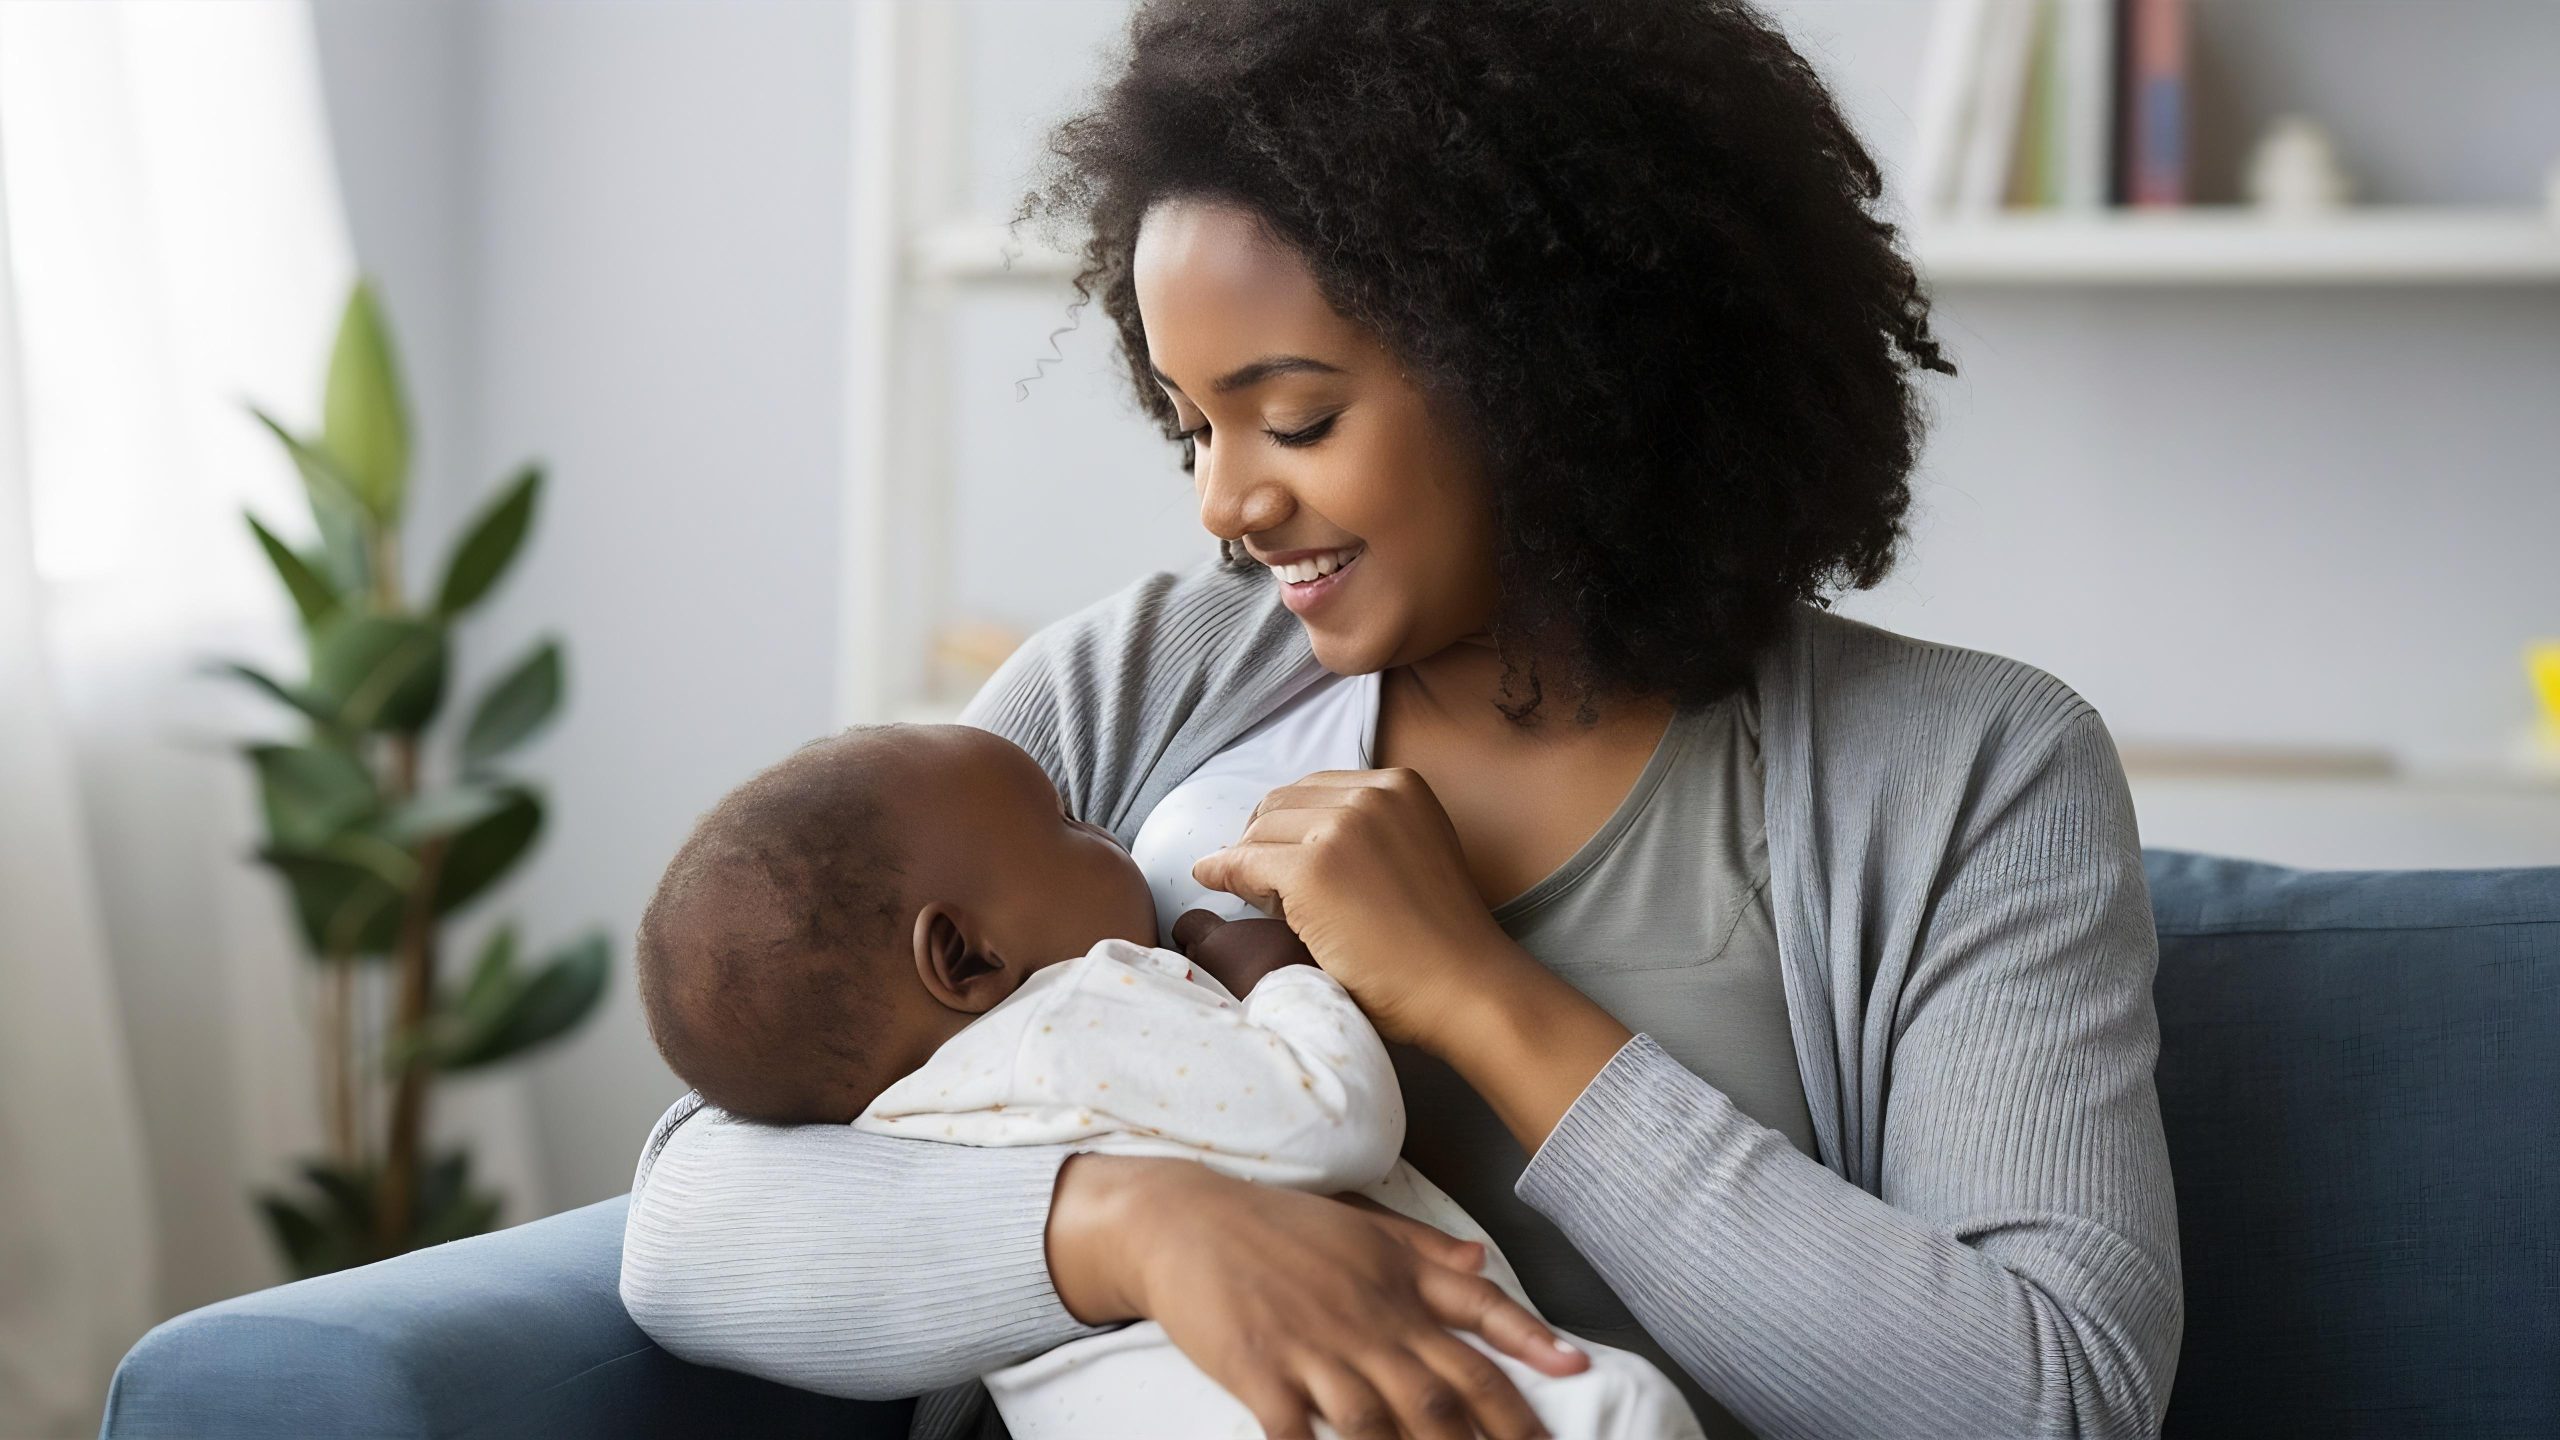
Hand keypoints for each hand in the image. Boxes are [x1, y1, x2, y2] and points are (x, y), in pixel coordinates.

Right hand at [1046, 1154, 1585, 1439]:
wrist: (1184, 1218)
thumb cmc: (1276, 1227)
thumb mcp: (1363, 1226)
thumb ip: (1427, 1252)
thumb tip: (1485, 1258)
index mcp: (1396, 1281)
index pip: (1478, 1314)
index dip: (1530, 1343)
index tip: (1576, 1369)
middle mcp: (1366, 1318)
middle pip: (1443, 1394)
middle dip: (1494, 1439)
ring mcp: (1313, 1347)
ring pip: (1382, 1423)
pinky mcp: (1259, 1370)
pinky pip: (1298, 1432)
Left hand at [1190, 768, 1520, 1051]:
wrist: (1465, 989)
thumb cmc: (1438, 943)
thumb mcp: (1409, 856)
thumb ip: (1364, 835)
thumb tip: (1281, 842)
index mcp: (1400, 785)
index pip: (1313, 790)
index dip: (1289, 825)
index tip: (1277, 856)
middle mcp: (1372, 795)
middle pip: (1280, 805)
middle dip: (1264, 841)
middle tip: (1263, 885)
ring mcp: (1343, 830)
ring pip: (1259, 833)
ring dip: (1250, 864)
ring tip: (1263, 902)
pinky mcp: (1314, 870)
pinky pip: (1243, 864)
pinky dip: (1222, 873)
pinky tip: (1210, 882)